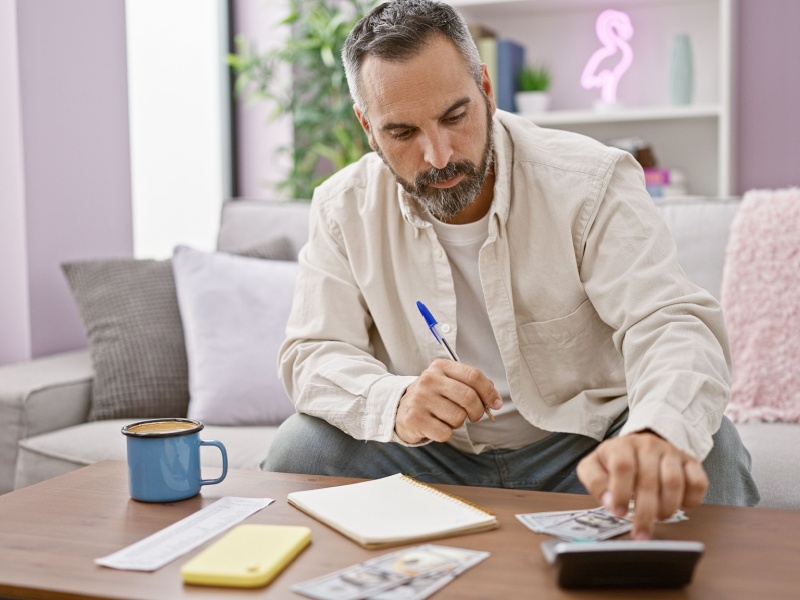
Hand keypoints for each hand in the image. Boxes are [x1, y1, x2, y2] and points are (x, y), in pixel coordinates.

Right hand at [395, 359, 502, 443]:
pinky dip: (446, 433)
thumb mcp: (448, 382)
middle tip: (475, 416)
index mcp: (441, 367)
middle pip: (468, 397)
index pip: (473, 375)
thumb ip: (471, 385)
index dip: (489, 391)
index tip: (496, 404)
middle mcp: (429, 379)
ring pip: (458, 417)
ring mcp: (420, 398)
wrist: (400, 408)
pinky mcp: (415, 418)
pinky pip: (445, 432)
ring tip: (447, 418)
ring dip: (458, 422)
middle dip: (478, 411)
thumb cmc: (432, 396)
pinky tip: (436, 426)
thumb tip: (495, 399)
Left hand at [577, 431, 707, 539]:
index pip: (623, 466)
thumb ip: (595, 482)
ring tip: (659, 517)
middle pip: (649, 480)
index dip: (622, 492)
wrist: (640, 443)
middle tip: (641, 533)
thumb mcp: (595, 466)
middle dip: (645, 512)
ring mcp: (671, 452)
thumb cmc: (614, 460)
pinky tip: (679, 505)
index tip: (619, 513)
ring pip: (674, 482)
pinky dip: (691, 500)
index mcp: (622, 446)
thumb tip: (608, 502)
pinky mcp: (690, 461)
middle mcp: (648, 446)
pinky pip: (698, 482)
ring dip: (667, 507)